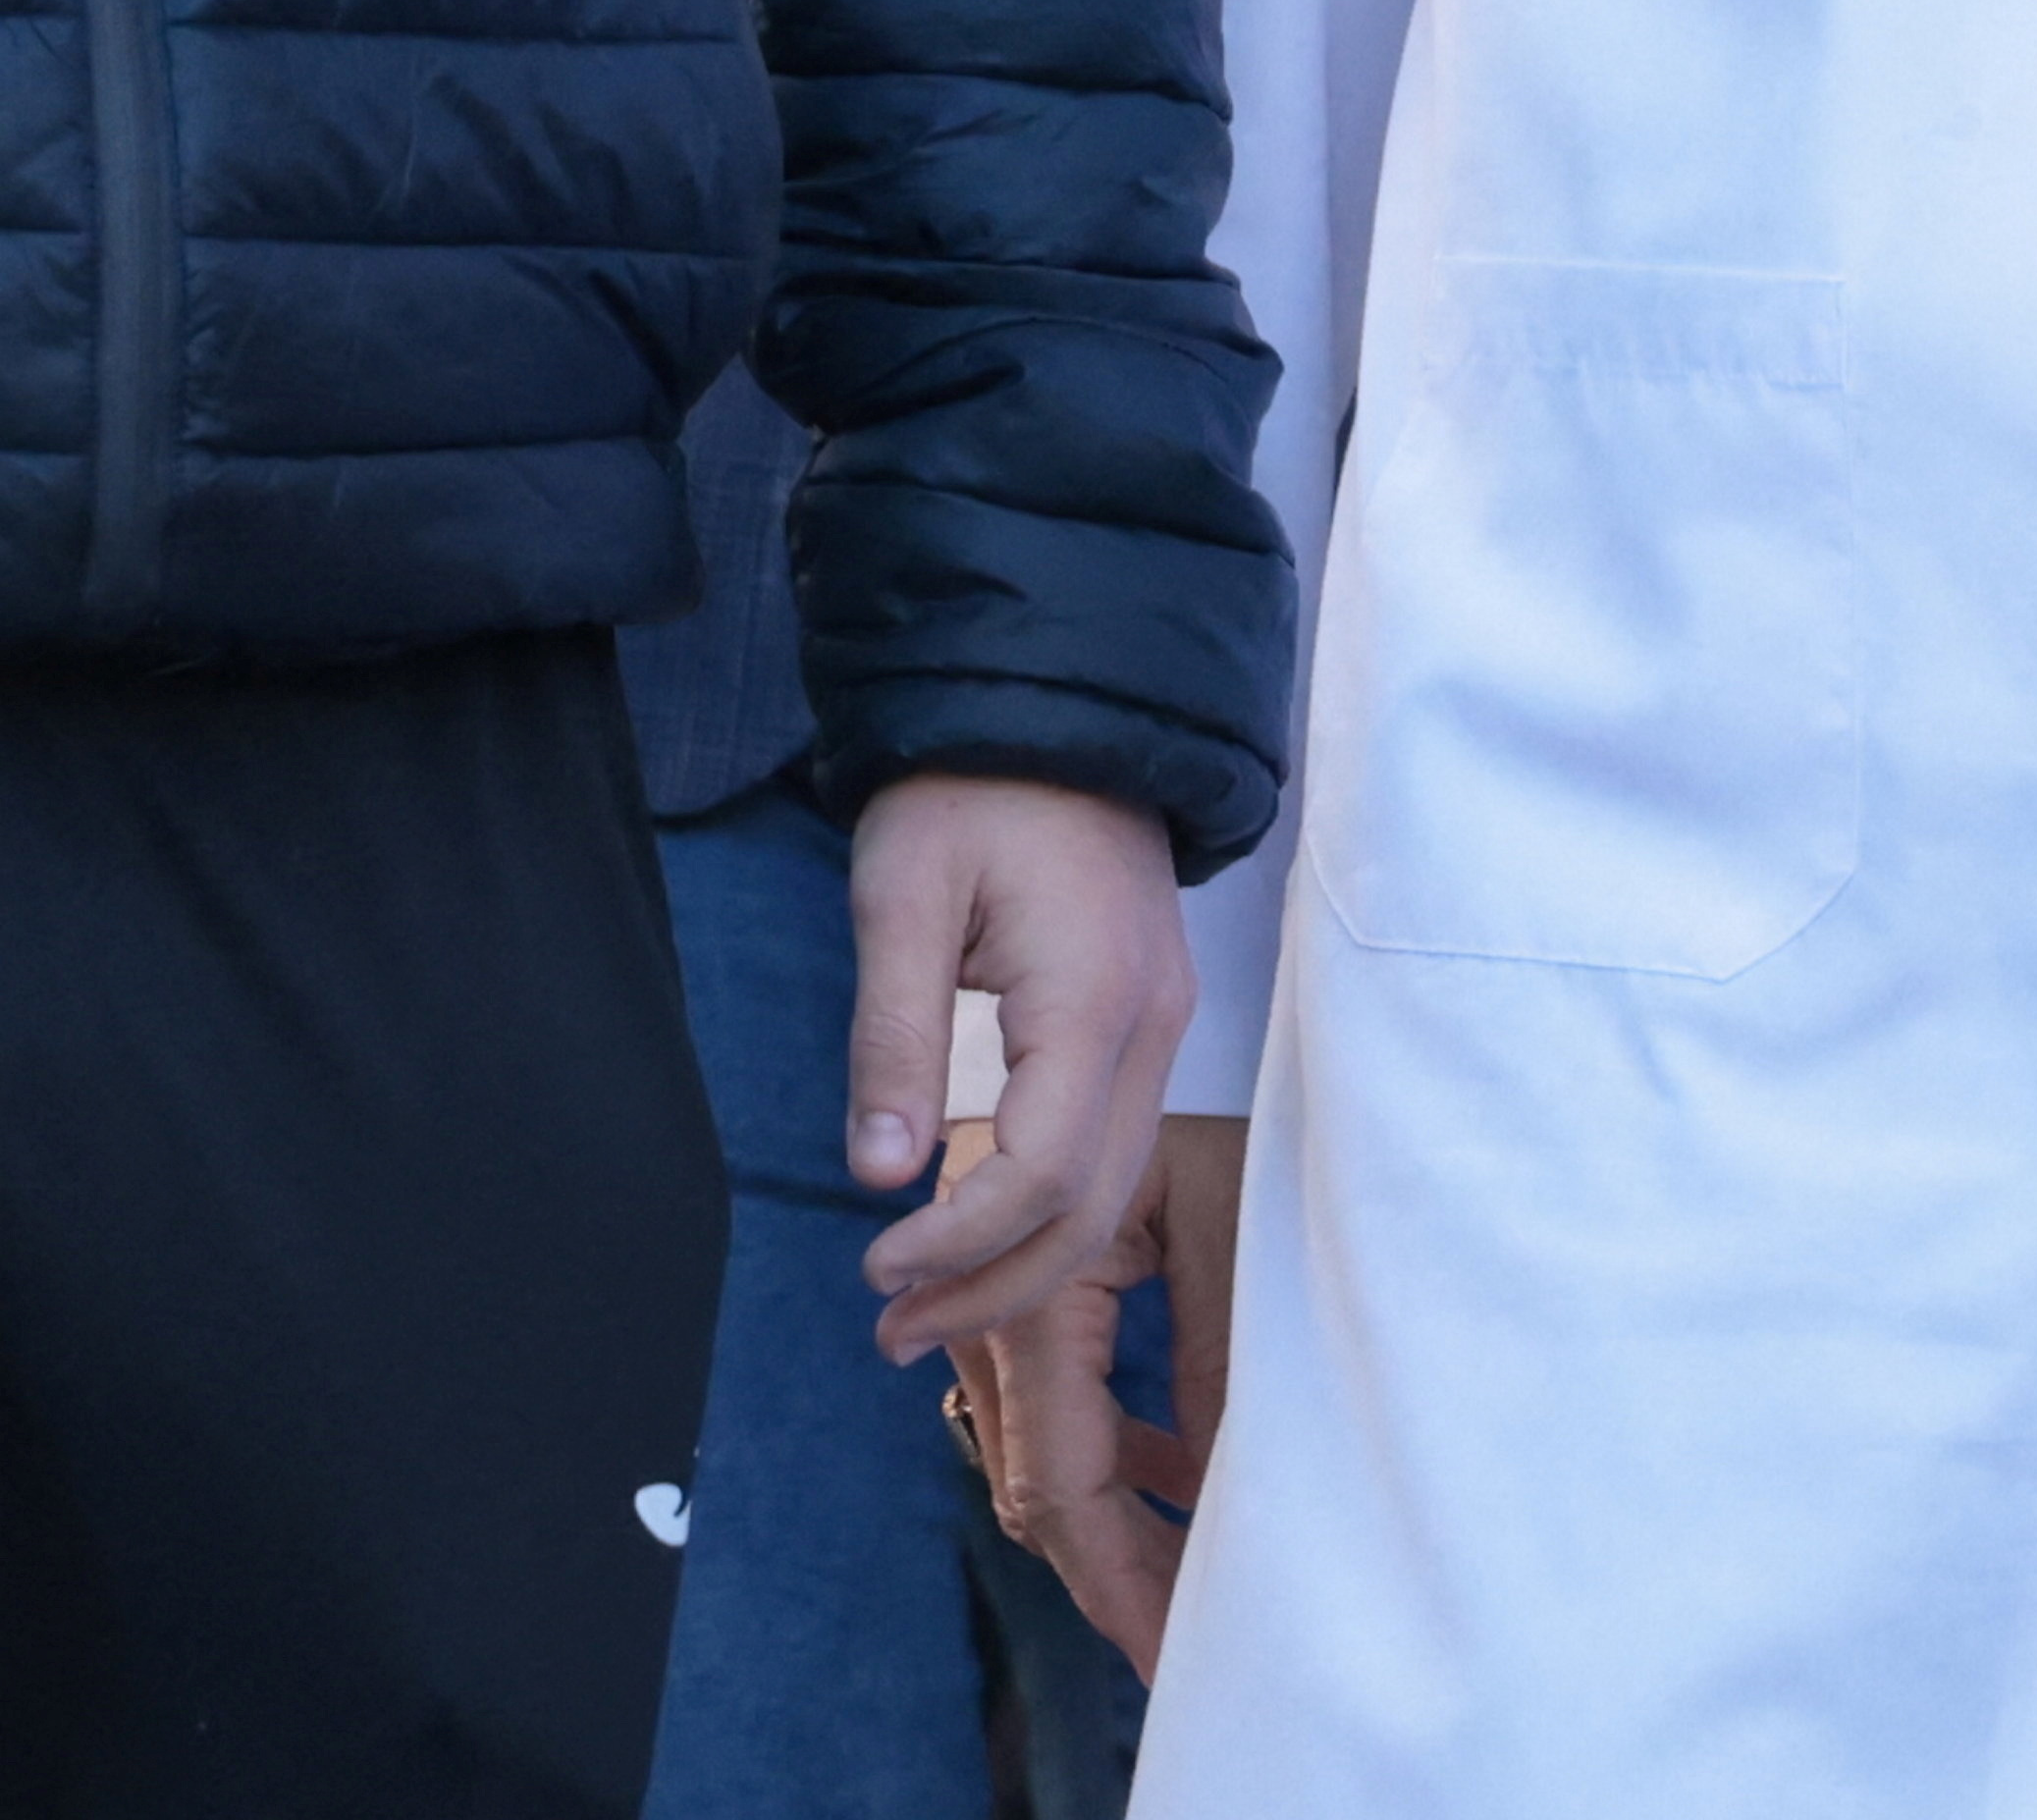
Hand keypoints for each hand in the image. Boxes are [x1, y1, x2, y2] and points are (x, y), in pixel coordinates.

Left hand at [849, 770, 1194, 1374]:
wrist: (1058, 705)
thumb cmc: (967, 788)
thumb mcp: (902, 894)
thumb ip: (895, 1036)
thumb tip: (879, 1174)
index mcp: (1093, 1003)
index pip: (1041, 1173)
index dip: (959, 1242)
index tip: (875, 1269)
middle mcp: (1151, 1032)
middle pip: (1089, 1212)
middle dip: (992, 1290)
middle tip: (888, 1331)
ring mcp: (1161, 1029)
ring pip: (1109, 1194)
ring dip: (1020, 1265)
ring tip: (922, 1311)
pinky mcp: (1145, 1022)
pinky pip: (1110, 1149)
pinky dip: (1048, 1214)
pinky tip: (979, 1235)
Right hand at [962, 1109, 1239, 1672]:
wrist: (1109, 952)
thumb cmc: (1189, 1077)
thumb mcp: (1232, 1221)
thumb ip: (1218, 1367)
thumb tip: (1222, 1505)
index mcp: (1038, 1279)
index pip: (1062, 1472)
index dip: (1116, 1577)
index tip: (1170, 1655)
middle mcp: (990, 1291)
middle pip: (1041, 1476)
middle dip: (1118, 1571)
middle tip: (1188, 1650)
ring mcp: (993, 1286)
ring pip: (1044, 1448)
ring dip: (1121, 1516)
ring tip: (1198, 1583)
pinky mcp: (1022, 1277)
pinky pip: (1054, 1396)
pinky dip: (1114, 1452)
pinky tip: (1175, 1477)